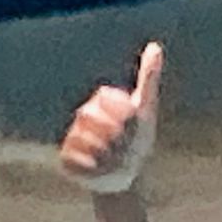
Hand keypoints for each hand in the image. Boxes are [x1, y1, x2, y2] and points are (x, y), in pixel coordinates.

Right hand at [58, 42, 162, 194]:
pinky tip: (101, 170)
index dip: (123, 115)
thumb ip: (148, 77)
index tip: (134, 126)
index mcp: (102, 101)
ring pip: (85, 140)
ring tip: (116, 160)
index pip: (107, 99)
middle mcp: (84, 116)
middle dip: (114, 135)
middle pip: (92, 117)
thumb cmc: (139, 141)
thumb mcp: (146, 109)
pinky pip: (77, 160)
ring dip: (107, 154)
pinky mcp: (65, 159)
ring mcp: (72, 136)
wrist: (127, 175)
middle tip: (126, 148)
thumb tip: (155, 46)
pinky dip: (93, 168)